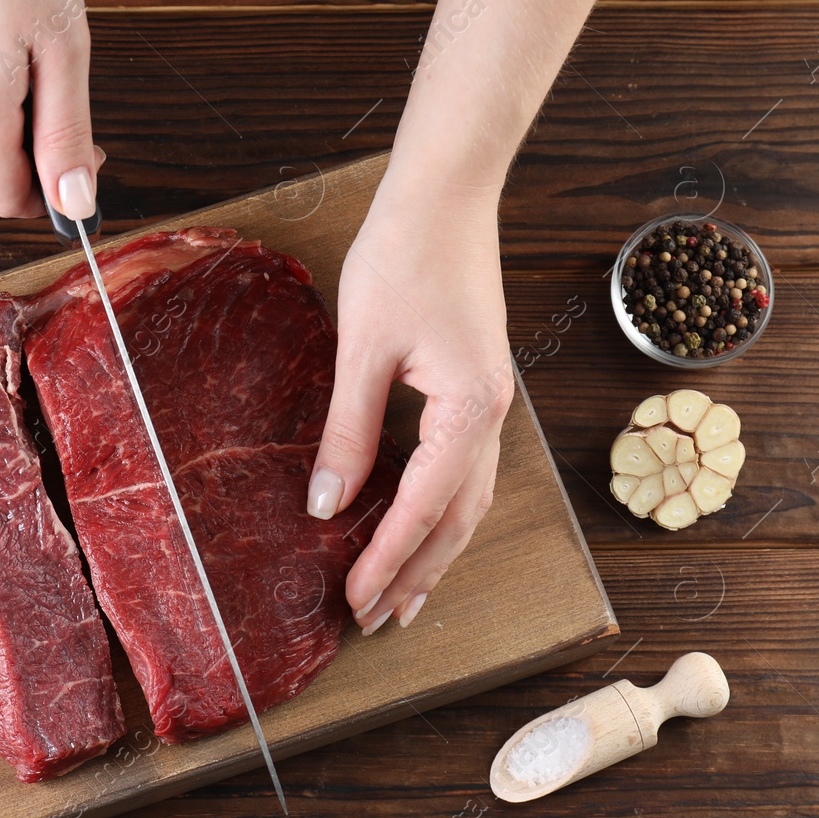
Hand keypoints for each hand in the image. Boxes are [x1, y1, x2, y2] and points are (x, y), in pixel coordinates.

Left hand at [306, 168, 512, 634]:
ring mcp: (491, 402)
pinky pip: (464, 469)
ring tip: (403, 596)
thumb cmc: (403, 257)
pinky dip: (441, 509)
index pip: (425, 507)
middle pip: (458, 519)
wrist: (445, 195)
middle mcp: (492, 415)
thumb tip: (326, 503)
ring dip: (435, 550)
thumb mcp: (362, 349)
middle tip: (379, 622)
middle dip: (417, 572)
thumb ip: (349, 431)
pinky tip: (418, 525)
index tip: (355, 602)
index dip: (388, 559)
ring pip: (468, 500)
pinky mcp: (476, 387)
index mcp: (469, 409)